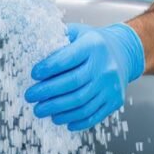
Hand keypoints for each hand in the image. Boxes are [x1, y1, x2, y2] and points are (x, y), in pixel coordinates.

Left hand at [24, 22, 144, 131]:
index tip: (33, 75)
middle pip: (73, 84)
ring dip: (57, 110)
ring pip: (81, 103)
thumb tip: (33, 52)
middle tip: (30, 97)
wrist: (124, 53)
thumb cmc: (93, 44)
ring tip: (40, 110)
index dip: (48, 68)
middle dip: (47, 92)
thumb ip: (58, 40)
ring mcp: (111, 86)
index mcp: (93, 46)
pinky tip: (60, 120)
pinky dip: (75, 121)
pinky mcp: (115, 101)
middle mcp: (104, 66)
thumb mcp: (77, 33)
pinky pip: (93, 115)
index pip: (67, 59)